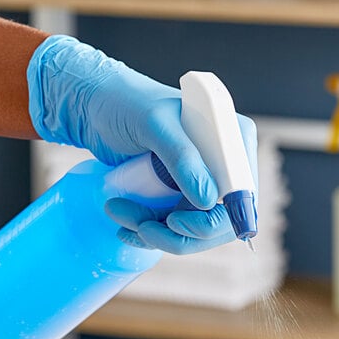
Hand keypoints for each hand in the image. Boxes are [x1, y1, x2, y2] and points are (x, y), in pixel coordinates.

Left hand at [105, 113, 256, 253]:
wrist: (96, 105)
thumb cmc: (126, 102)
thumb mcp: (154, 125)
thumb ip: (182, 159)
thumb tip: (209, 201)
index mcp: (232, 140)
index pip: (242, 197)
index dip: (215, 221)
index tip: (175, 222)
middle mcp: (223, 165)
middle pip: (220, 223)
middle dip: (181, 235)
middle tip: (143, 229)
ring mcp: (200, 182)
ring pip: (192, 231)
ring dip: (156, 234)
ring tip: (118, 213)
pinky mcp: (178, 195)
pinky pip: (173, 228)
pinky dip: (149, 233)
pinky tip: (125, 226)